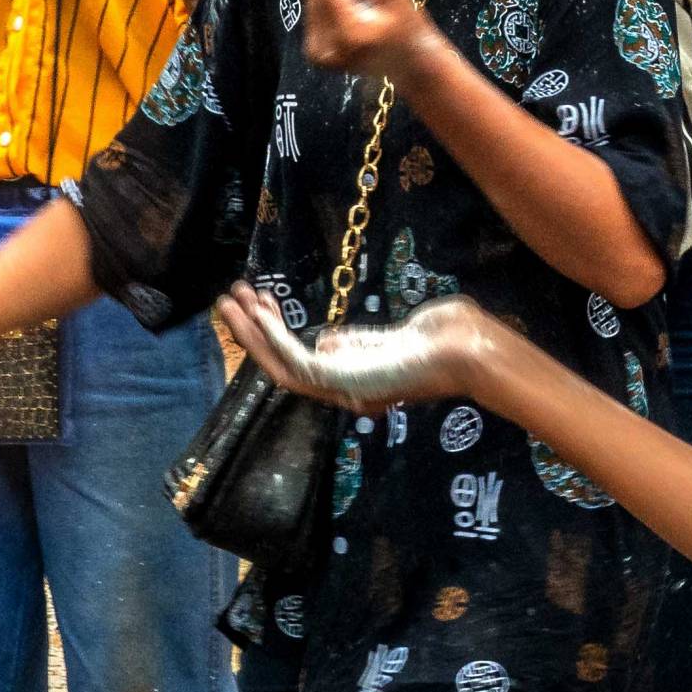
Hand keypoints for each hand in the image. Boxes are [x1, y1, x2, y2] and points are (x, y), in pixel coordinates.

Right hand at [218, 282, 500, 413]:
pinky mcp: (340, 381)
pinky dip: (272, 337)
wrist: (461, 350)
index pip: (301, 361)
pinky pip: (294, 361)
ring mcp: (340, 389)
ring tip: (229, 300)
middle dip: (253, 335)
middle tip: (229, 300)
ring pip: (279, 367)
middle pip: (282, 366)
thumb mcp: (391, 338)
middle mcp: (342, 390)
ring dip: (251, 335)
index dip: (275, 335)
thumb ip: (358, 343)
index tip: (262, 302)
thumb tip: (326, 341)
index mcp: (354, 382)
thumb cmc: (441, 338)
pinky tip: (258, 311)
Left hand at [302, 0, 448, 80]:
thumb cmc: (406, 26)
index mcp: (350, 35)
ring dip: (334, 0)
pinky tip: (349, 22)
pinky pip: (310, 15)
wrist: (409, 65)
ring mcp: (318, 55)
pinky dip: (329, 13)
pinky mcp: (313, 55)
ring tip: (359, 16)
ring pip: (311, 0)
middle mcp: (329, 49)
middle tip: (365, 6)